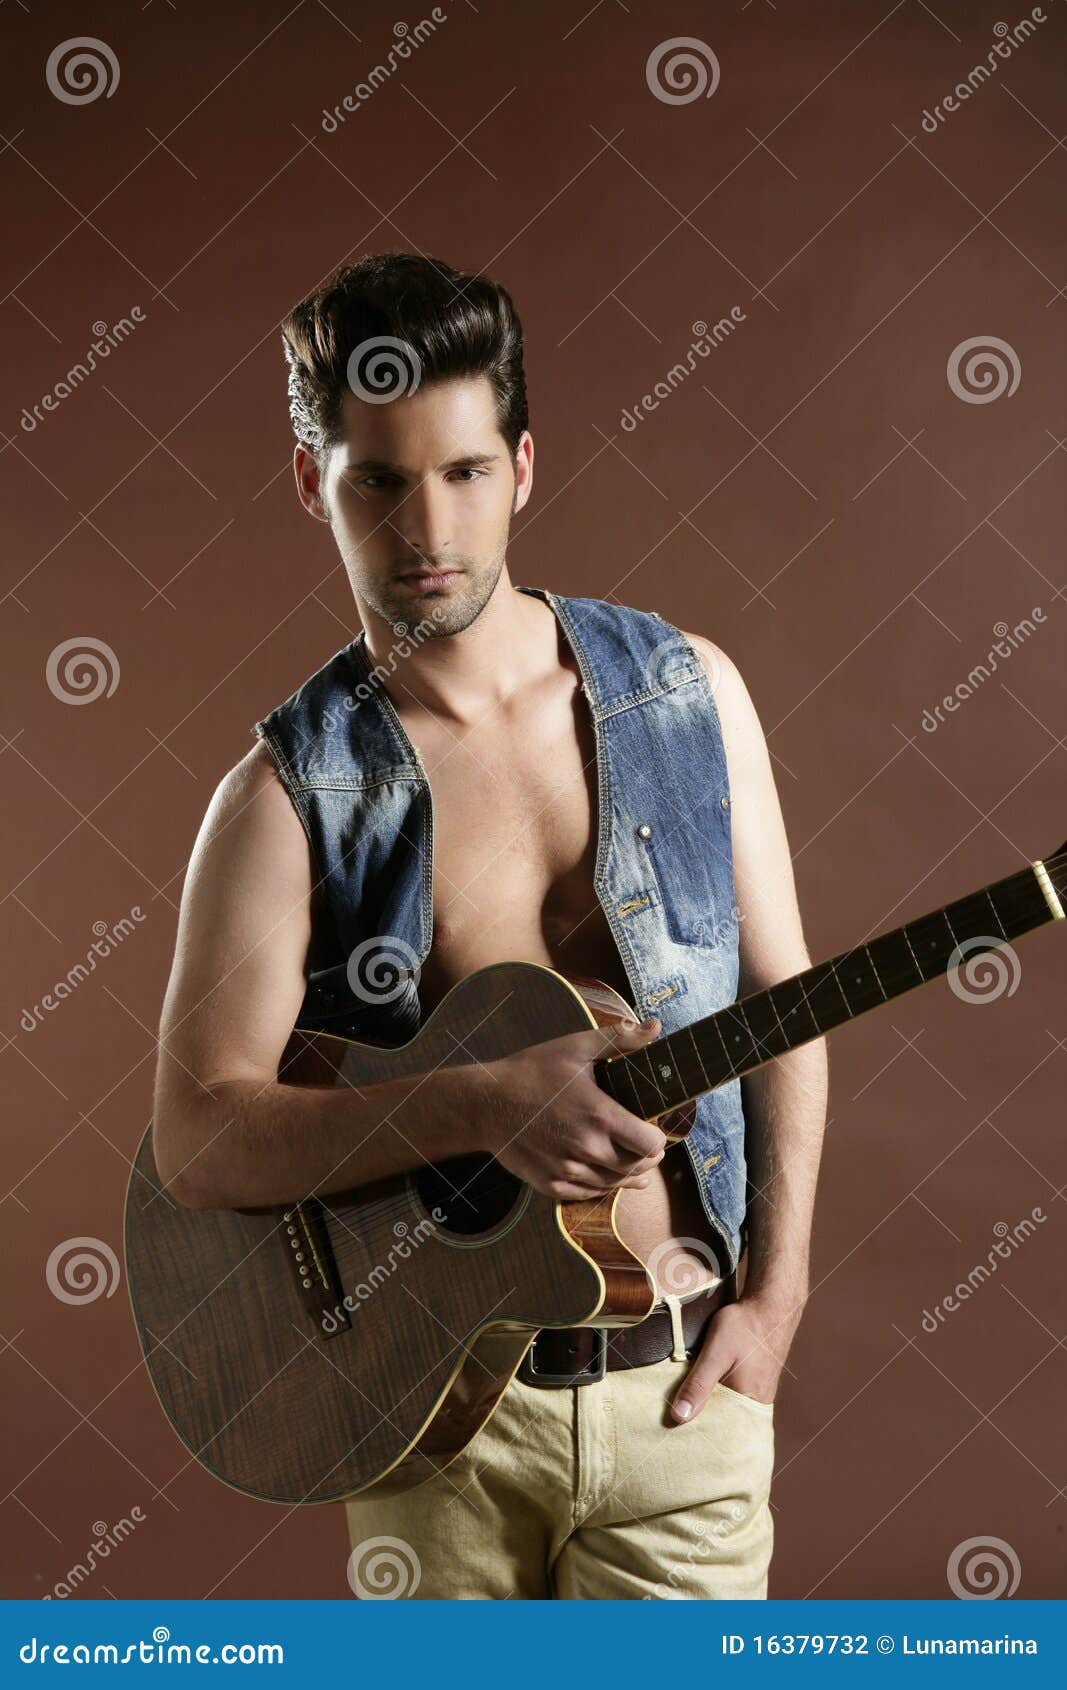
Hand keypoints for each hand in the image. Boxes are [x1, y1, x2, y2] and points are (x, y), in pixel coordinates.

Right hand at [476, 1016, 669, 1200]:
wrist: (485, 1103)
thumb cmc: (532, 1072)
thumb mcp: (575, 1047)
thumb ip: (620, 1039)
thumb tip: (655, 1027)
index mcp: (600, 1116)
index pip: (650, 1143)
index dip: (658, 1138)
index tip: (654, 1129)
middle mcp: (588, 1149)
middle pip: (637, 1167)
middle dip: (647, 1156)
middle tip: (645, 1145)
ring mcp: (568, 1170)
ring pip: (615, 1183)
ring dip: (627, 1173)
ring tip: (630, 1160)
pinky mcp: (551, 1184)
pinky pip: (589, 1194)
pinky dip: (601, 1185)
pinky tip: (603, 1173)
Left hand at [669, 1293, 800, 1422]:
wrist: (770, 1305)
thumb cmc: (745, 1327)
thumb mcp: (716, 1353)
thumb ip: (699, 1385)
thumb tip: (679, 1417)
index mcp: (746, 1404)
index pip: (716, 1432)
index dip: (692, 1432)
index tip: (667, 1432)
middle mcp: (754, 1405)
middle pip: (720, 1422)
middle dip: (697, 1421)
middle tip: (668, 1419)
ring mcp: (756, 1394)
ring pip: (724, 1408)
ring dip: (705, 1405)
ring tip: (679, 1403)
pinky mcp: (753, 1383)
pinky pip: (731, 1396)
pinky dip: (715, 1394)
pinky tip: (699, 1387)